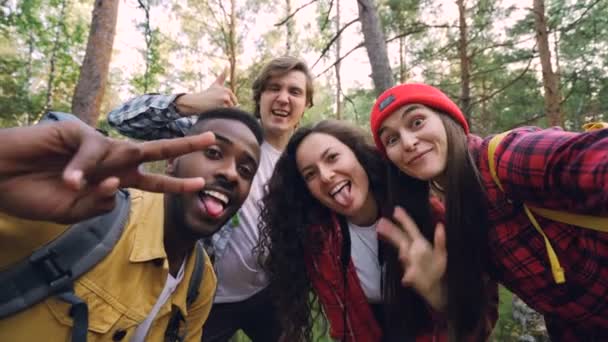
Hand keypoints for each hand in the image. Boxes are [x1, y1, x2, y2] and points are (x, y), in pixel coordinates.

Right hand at [0, 121, 214, 222]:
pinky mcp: (78, 132)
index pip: (152, 182)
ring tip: (83, 184)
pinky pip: (92, 152)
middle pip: (153, 151)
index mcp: (114, 180)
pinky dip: (81, 170)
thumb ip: (98, 206)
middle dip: (182, 145)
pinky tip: (67, 181)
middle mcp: (111, 160)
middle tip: (211, 137)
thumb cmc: (34, 195)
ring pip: (125, 147)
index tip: (201, 185)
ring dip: (117, 164)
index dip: (176, 184)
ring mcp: (96, 145)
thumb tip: (118, 188)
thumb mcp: (72, 213)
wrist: (0, 178)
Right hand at [175, 68, 237, 114]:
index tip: (217, 101)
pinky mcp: (220, 105)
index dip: (226, 104)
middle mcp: (227, 93)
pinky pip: (225, 113)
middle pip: (233, 107)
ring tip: (214, 106)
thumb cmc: (207, 94)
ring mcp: (224, 98)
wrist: (196, 101)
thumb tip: (227, 66)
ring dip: (222, 111)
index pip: (234, 103)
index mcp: (227, 90)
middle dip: (225, 108)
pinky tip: (213, 109)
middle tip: (216, 104)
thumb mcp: (216, 84)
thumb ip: (222, 76)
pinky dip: (219, 113)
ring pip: (229, 110)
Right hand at [377, 206, 446, 310]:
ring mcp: (409, 262)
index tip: (396, 209)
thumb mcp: (441, 253)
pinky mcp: (411, 276)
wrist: (436, 286)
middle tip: (380, 222)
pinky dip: (409, 276)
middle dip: (391, 231)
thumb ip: (440, 240)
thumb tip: (440, 225)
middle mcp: (413, 251)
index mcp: (420, 244)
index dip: (404, 219)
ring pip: (402, 253)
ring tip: (395, 249)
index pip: (410, 229)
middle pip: (400, 238)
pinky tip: (407, 279)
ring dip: (400, 254)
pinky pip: (410, 275)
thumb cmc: (437, 268)